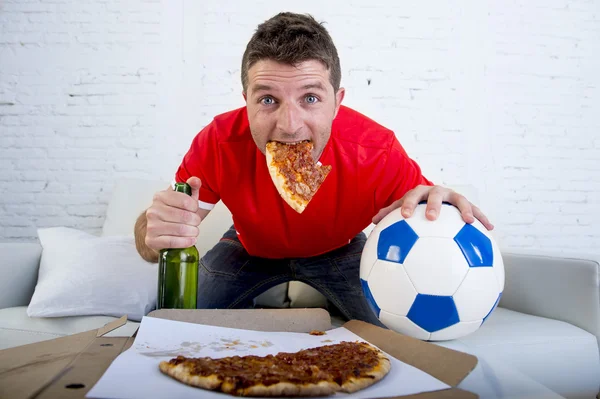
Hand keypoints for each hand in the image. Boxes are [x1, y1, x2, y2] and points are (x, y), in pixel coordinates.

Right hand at [144, 176, 202, 250]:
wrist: (160, 229)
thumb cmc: (174, 212)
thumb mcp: (183, 197)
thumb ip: (191, 187)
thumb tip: (196, 180)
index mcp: (160, 197)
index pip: (185, 201)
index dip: (195, 207)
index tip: (194, 209)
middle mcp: (153, 210)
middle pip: (184, 217)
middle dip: (195, 221)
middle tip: (196, 223)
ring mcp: (151, 226)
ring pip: (180, 230)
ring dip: (192, 232)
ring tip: (194, 231)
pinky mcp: (151, 240)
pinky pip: (173, 242)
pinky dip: (185, 242)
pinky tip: (191, 240)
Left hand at [372, 185, 493, 229]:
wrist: (435, 197)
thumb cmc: (416, 206)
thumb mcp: (403, 208)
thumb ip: (389, 214)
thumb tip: (373, 221)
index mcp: (420, 192)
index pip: (412, 195)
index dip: (408, 204)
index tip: (404, 216)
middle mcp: (437, 191)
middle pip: (436, 195)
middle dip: (434, 205)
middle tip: (432, 218)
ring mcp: (453, 196)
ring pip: (460, 200)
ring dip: (465, 209)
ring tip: (469, 221)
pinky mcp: (466, 204)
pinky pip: (476, 211)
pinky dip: (483, 218)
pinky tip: (491, 229)